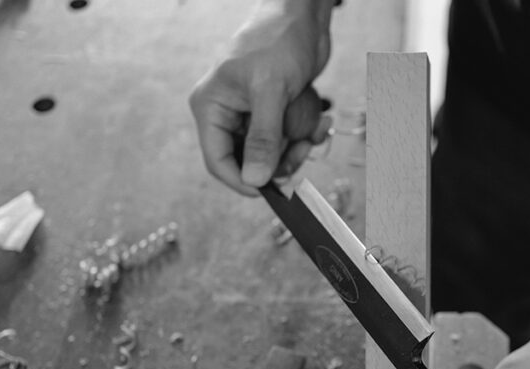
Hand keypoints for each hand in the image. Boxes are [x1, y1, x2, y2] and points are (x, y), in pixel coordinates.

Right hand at [189, 1, 333, 194]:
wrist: (303, 16)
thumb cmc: (278, 41)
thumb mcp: (270, 90)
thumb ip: (262, 138)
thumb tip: (254, 180)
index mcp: (211, 107)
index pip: (217, 160)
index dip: (242, 180)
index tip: (269, 190)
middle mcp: (227, 113)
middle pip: (247, 161)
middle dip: (277, 162)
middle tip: (302, 153)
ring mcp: (252, 114)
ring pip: (272, 154)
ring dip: (297, 148)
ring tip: (313, 130)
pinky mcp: (275, 113)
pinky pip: (288, 139)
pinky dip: (305, 134)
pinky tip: (319, 121)